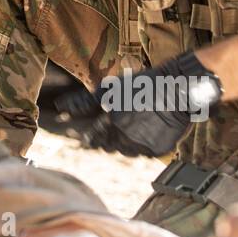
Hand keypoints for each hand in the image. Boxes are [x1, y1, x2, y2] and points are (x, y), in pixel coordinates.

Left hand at [53, 52, 222, 157]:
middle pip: (109, 147)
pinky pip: (144, 152)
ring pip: (127, 151)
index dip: (91, 136)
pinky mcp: (157, 150)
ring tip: (134, 126)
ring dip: (125, 142)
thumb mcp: (110, 88)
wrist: (178, 90)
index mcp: (111, 123)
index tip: (91, 133)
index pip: (93, 139)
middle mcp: (125, 138)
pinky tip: (149, 129)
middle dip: (109, 138)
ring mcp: (142, 146)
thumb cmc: (143, 84)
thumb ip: (84, 100)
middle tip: (118, 126)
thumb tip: (59, 105)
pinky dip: (144, 143)